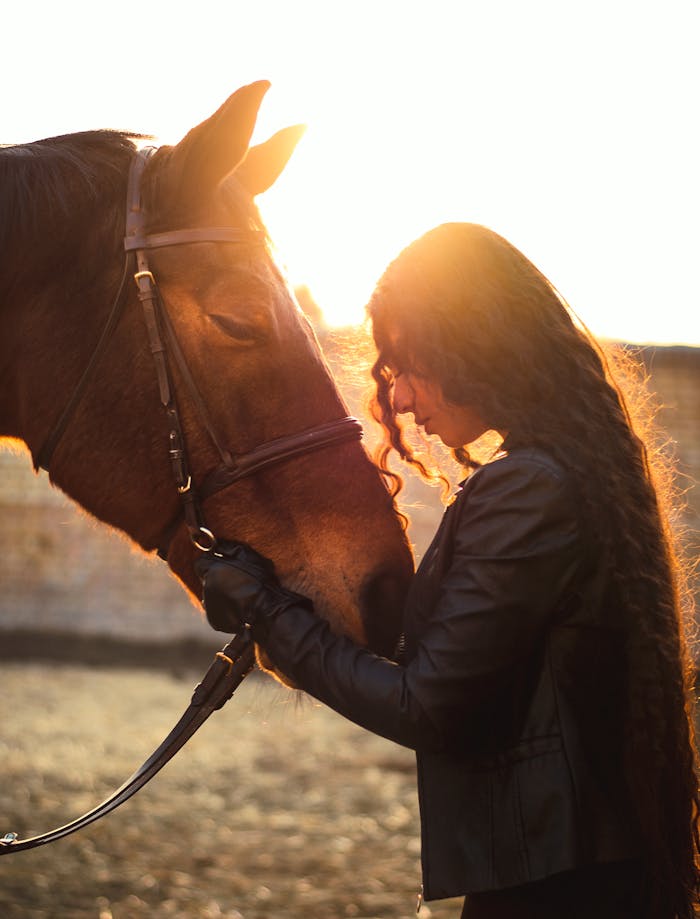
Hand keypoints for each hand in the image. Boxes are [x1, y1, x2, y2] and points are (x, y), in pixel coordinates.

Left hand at [195, 540, 311, 635]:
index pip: (200, 563)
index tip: (223, 565)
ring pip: (210, 596)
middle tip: (236, 581)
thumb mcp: (247, 556)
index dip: (211, 562)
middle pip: (205, 580)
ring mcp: (209, 607)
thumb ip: (228, 548)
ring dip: (220, 594)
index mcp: (212, 572)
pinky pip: (216, 611)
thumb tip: (217, 544)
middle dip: (217, 579)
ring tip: (240, 595)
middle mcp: (206, 590)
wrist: (266, 610)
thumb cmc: (260, 581)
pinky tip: (239, 607)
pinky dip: (224, 609)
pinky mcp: (215, 621)